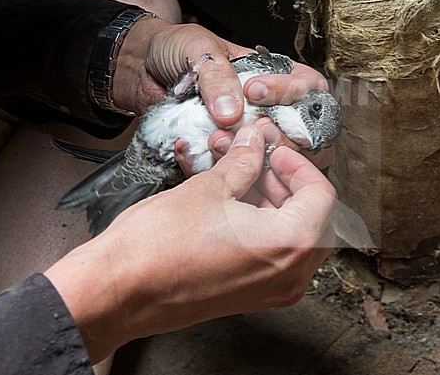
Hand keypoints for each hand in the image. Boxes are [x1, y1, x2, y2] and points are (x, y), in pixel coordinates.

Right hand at [44, 125, 336, 362]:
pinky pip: (271, 254)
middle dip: (283, 181)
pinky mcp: (249, 296)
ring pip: (290, 235)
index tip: (275, 150)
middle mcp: (289, 275)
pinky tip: (231, 201)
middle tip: (256, 158)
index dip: (298, 164)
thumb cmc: (157, 248)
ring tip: (236, 175)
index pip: (322, 195)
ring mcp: (270, 291)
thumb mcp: (208, 189)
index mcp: (290, 245)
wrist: (117, 292)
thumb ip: (243, 162)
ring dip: (269, 200)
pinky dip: (259, 224)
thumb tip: (254, 143)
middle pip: (311, 216)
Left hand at [113, 16, 334, 168]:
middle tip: (248, 129)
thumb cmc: (174, 47)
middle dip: (275, 135)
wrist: (136, 67)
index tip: (256, 91)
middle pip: (297, 133)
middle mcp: (264, 107)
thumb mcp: (199, 49)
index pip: (308, 88)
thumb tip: (232, 114)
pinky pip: (227, 170)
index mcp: (271, 75)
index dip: (292, 93)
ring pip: (267, 158)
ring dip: (246, 156)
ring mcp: (242, 133)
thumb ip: (219, 77)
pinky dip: (210, 165)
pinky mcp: (219, 152)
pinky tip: (189, 148)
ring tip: (216, 140)